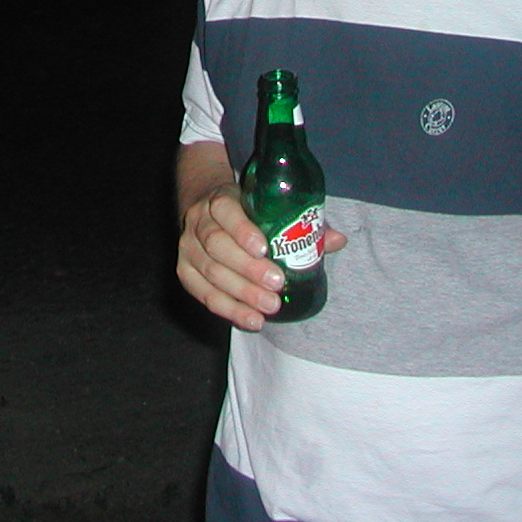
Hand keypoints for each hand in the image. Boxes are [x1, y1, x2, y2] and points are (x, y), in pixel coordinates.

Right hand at [176, 183, 343, 331]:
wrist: (208, 210)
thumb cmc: (246, 209)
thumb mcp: (266, 204)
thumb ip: (300, 219)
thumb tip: (337, 239)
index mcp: (220, 200)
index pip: (226, 212)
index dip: (243, 231)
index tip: (265, 249)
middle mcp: (198, 221)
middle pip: (217, 246)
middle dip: (247, 269)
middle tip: (277, 285)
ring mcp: (187, 247)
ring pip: (210, 272)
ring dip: (241, 294)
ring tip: (270, 308)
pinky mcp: (185, 270)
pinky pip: (203, 294)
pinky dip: (228, 309)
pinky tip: (251, 321)